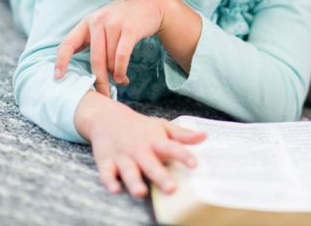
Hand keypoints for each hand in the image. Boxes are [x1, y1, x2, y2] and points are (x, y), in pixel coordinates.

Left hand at [55, 0, 169, 96]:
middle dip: (99, 80)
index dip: (61, 61)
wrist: (149, 2)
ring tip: (120, 80)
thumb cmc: (123, 19)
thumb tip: (78, 67)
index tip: (58, 78)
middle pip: (95, 59)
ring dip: (115, 75)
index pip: (68, 43)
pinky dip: (121, 70)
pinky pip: (122, 56)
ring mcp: (115, 24)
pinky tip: (122, 77)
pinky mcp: (130, 29)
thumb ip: (91, 40)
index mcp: (87, 22)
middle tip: (102, 94)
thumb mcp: (103, 23)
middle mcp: (98, 21)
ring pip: (110, 59)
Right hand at [75, 91, 206, 196]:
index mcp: (155, 141)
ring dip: (134, 182)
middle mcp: (139, 150)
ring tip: (141, 192)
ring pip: (129, 171)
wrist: (108, 118)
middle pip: (151, 164)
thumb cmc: (140, 126)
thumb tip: (204, 136)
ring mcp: (122, 156)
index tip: (195, 164)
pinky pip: (106, 173)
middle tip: (171, 188)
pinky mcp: (106, 162)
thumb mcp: (162, 126)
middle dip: (160, 177)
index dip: (183, 156)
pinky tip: (115, 189)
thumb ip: (182, 134)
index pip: (172, 148)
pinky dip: (109, 181)